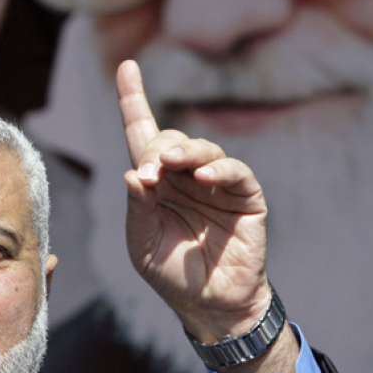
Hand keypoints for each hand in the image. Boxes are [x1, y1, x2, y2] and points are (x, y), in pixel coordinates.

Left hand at [115, 60, 292, 372]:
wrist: (211, 305)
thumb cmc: (172, 273)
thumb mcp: (142, 243)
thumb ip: (137, 207)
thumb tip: (134, 172)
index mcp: (156, 182)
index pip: (143, 133)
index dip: (134, 100)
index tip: (127, 66)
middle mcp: (185, 176)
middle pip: (170, 137)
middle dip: (158, 147)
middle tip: (150, 172)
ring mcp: (217, 184)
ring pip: (202, 148)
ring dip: (185, 152)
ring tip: (171, 165)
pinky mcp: (246, 197)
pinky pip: (235, 171)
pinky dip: (219, 169)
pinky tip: (205, 176)